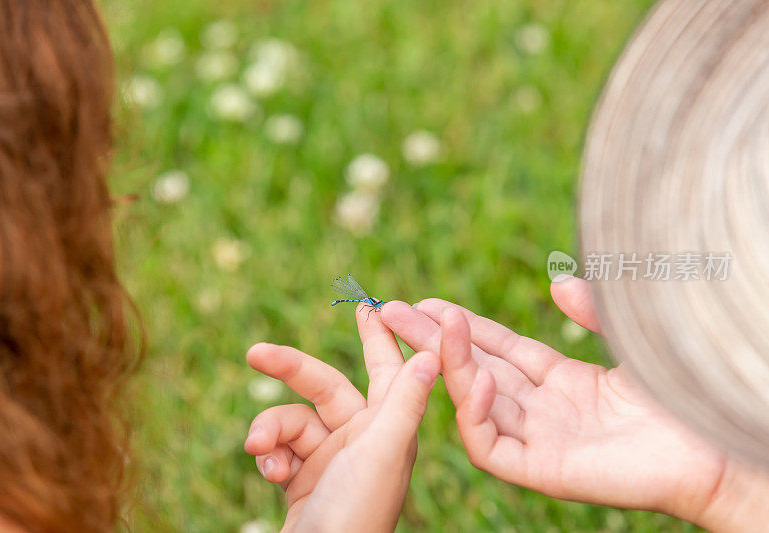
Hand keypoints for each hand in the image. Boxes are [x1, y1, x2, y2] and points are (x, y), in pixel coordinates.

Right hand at [244, 309, 439, 532]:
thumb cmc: (355, 515)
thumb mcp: (381, 453)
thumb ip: (405, 403)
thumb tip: (435, 354)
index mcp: (391, 428)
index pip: (388, 368)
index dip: (380, 335)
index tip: (366, 303)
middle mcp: (364, 439)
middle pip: (325, 387)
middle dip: (289, 371)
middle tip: (256, 352)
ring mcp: (332, 459)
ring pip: (292, 420)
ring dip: (270, 431)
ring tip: (260, 452)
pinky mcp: (304, 479)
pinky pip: (280, 449)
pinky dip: (270, 456)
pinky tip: (270, 474)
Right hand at [379, 276, 733, 524]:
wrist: (718, 440)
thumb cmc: (681, 389)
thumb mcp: (628, 335)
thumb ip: (592, 310)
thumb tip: (557, 281)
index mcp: (561, 383)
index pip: (496, 351)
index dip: (461, 327)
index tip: (425, 302)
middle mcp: (543, 411)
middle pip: (474, 370)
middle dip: (432, 340)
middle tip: (391, 309)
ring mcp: (541, 441)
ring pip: (474, 402)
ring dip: (449, 364)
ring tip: (429, 326)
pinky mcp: (544, 469)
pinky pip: (492, 446)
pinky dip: (474, 414)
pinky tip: (474, 378)